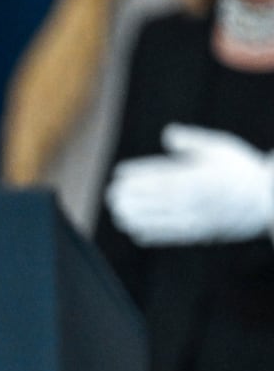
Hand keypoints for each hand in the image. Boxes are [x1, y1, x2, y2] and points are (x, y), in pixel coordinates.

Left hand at [106, 124, 273, 244]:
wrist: (266, 200)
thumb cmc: (240, 170)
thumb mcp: (220, 148)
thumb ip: (192, 142)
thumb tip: (167, 133)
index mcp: (201, 178)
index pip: (162, 177)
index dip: (138, 177)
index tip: (119, 175)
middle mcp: (197, 200)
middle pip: (156, 200)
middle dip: (131, 198)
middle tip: (112, 195)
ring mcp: (198, 219)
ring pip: (161, 220)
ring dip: (136, 218)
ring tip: (118, 214)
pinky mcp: (200, 233)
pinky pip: (171, 237)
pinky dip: (152, 235)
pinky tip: (134, 232)